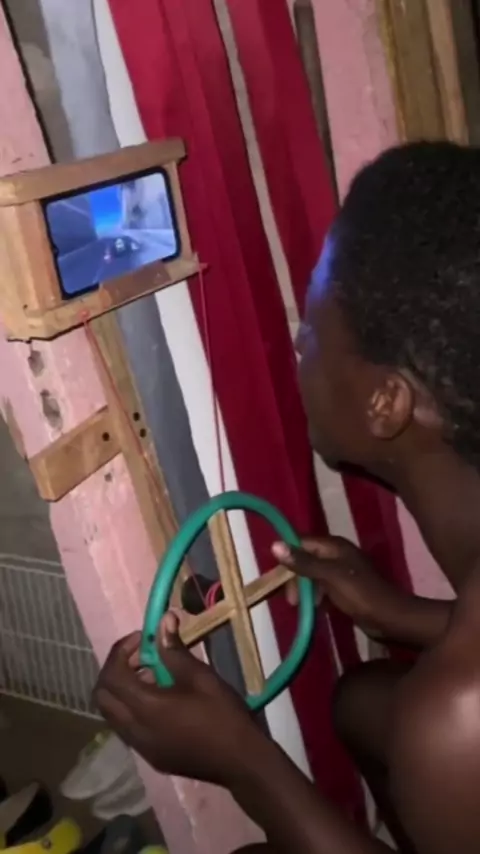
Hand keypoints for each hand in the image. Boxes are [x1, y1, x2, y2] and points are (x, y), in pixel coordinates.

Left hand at [95, 613, 262, 786]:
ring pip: (113, 715)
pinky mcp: (151, 758)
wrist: (241, 762)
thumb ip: (174, 650)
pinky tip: (163, 702)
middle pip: (102, 697)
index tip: (142, 639)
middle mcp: (135, 730)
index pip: (111, 676)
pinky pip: (128, 729)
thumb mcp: (200, 677)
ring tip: (155, 678)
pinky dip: (133, 709)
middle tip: (143, 658)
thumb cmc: (222, 715)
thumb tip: (163, 620)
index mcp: (145, 708)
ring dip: (123, 691)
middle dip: (115, 671)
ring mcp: (141, 748)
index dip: (120, 652)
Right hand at [272, 536, 403, 636]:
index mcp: (334, 546)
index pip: (301, 543)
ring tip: (301, 607)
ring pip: (312, 576)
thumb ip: (304, 562)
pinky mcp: (345, 590)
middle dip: (295, 578)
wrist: (392, 619)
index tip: (276, 579)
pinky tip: (314, 610)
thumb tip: (274, 545)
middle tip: (292, 601)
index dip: (287, 557)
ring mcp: (341, 573)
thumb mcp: (330, 577)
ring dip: (304, 590)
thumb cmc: (362, 594)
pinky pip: (322, 589)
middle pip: (305, 560)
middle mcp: (337, 555)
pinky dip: (315, 598)